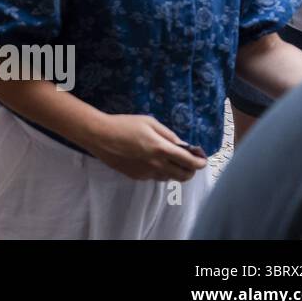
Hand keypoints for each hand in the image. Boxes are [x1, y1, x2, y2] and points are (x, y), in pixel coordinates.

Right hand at [87, 114, 206, 181]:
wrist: (99, 136)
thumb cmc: (124, 124)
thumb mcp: (149, 122)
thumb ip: (168, 135)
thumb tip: (183, 146)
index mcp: (161, 149)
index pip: (189, 162)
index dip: (200, 162)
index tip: (202, 159)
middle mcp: (156, 165)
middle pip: (184, 176)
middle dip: (191, 170)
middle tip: (189, 161)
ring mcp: (146, 173)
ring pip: (170, 178)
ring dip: (175, 171)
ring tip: (168, 158)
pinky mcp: (137, 177)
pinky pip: (155, 177)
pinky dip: (160, 171)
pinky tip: (150, 159)